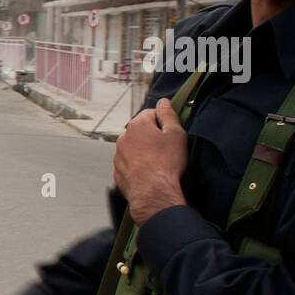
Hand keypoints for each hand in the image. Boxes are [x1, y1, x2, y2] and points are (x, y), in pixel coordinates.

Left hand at [113, 98, 187, 225]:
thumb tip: (164, 102)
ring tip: (159, 163)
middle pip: (141, 130)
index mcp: (137, 125)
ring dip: (145, 151)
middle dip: (153, 136)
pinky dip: (138, 166)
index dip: (164, 122)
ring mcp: (118, 156)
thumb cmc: (167, 163)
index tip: (171, 133)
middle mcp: (123, 138)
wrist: (153, 193)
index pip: (151, 113)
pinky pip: (129, 164)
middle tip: (167, 149)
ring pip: (134, 147)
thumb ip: (169, 115)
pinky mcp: (118, 172)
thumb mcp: (176, 134)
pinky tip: (150, 173)